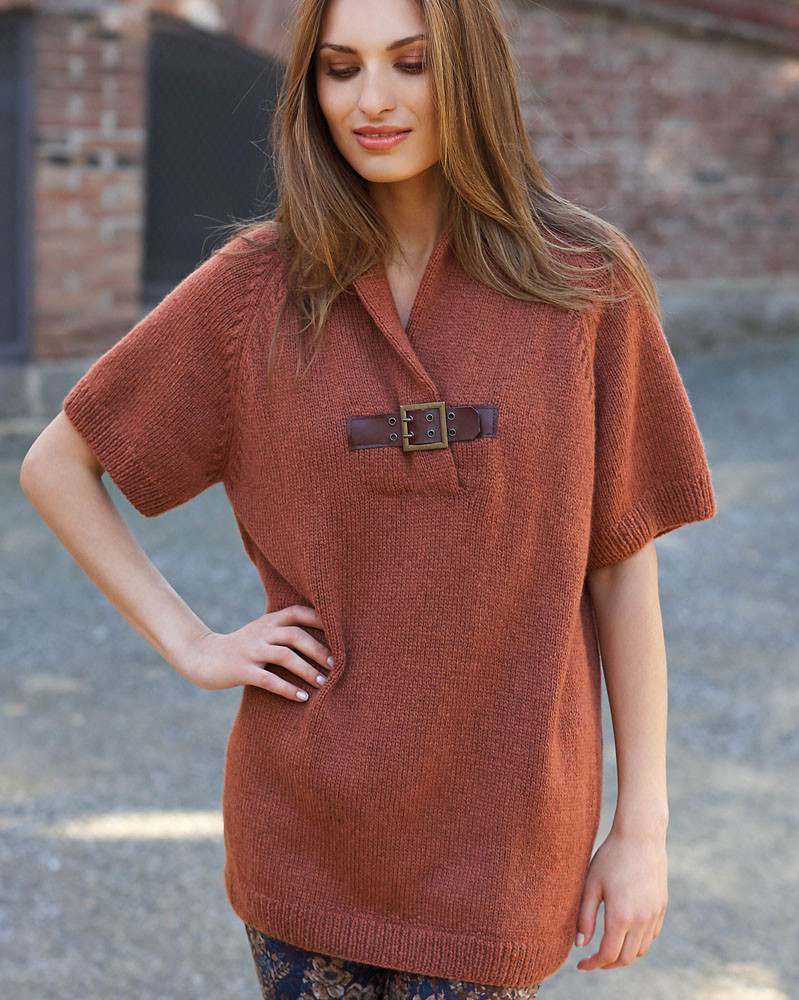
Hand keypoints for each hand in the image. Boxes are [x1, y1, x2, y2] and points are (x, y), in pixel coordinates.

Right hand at [178, 604, 333, 701]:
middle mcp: (261, 633)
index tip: (342, 632)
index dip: (320, 619)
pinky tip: (301, 698)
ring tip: (323, 683)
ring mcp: (250, 651)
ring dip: (307, 670)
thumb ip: (283, 632)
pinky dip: (287, 688)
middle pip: (296, 635)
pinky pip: (268, 679)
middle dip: (319, 650)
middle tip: (337, 665)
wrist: (202, 657)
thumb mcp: (261, 633)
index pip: (298, 612)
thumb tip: (321, 641)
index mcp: (268, 621)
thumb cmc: (240, 648)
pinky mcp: (241, 670)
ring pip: (285, 656)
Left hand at [574, 825, 667, 970]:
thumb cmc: (610, 857)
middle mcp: (641, 920)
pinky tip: (625, 933)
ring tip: (607, 946)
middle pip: (625, 958)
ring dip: (624, 954)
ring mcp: (654, 915)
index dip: (593, 964)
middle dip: (607, 964)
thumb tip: (581, 945)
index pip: (608, 955)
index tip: (580, 964)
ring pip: (640, 950)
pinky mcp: (662, 907)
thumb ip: (584, 917)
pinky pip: (651, 936)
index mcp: (621, 916)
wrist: (640, 836)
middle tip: (593, 959)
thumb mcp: (591, 884)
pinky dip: (638, 942)